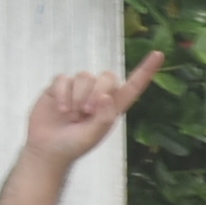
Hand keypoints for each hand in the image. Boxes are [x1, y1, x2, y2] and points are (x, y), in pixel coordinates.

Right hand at [25, 52, 163, 164]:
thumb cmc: (73, 145)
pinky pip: (63, 78)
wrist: (47, 149)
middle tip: (86, 113)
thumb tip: (106, 96)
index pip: (132, 87)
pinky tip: (60, 109)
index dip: (145, 71)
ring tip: (71, 115)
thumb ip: (103, 118)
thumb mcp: (93, 136)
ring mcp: (78, 88)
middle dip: (97, 91)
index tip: (158, 54)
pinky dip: (62, 93)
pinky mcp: (59, 86)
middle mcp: (98, 94)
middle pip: (108, 76)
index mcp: (112, 107)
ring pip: (84, 76)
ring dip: (78, 96)